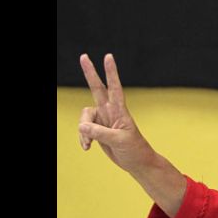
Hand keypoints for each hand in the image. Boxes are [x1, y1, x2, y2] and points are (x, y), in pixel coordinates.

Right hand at [78, 53, 156, 173]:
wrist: (136, 162)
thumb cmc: (134, 150)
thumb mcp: (119, 141)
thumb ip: (100, 133)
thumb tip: (82, 126)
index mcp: (120, 111)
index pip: (115, 87)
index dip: (111, 72)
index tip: (108, 57)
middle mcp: (110, 111)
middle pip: (97, 88)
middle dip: (90, 73)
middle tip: (84, 56)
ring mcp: (103, 120)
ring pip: (84, 117)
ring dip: (83, 131)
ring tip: (89, 143)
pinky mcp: (97, 129)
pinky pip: (83, 130)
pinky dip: (83, 138)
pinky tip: (88, 147)